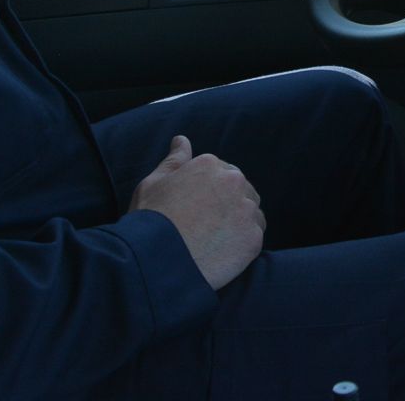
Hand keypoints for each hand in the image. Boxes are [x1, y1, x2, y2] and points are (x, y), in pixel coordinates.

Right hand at [128, 135, 264, 290]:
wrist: (156, 263)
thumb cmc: (150, 221)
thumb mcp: (154, 183)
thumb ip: (174, 160)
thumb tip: (182, 140)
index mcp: (210, 165)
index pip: (220, 172)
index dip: (207, 191)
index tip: (196, 207)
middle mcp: (234, 182)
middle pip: (239, 189)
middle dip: (226, 202)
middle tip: (205, 224)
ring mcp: (246, 210)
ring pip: (251, 211)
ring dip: (238, 220)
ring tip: (214, 238)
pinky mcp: (253, 239)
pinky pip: (254, 236)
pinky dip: (242, 243)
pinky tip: (222, 252)